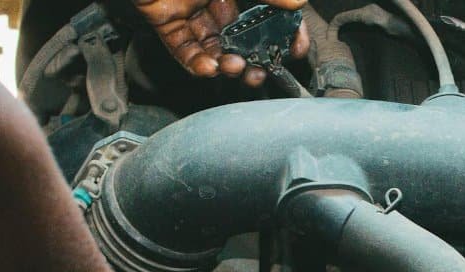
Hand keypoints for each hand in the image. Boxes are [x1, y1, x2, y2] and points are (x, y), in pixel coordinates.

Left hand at [132, 0, 310, 86]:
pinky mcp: (166, 22)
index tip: (296, 50)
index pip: (267, 14)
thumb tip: (298, 1)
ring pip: (213, 48)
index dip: (283, 33)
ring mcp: (191, 12)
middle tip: (261, 71)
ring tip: (234, 68)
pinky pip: (183, 50)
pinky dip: (196, 63)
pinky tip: (209, 68)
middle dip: (253, 59)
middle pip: (240, 38)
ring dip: (225, 64)